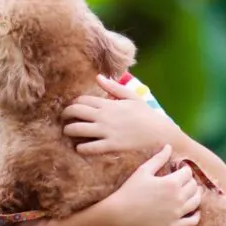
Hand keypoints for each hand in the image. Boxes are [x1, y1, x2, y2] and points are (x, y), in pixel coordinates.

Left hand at [62, 75, 179, 154]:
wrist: (161, 134)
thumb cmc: (147, 116)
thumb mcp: (132, 97)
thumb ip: (114, 87)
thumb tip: (98, 77)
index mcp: (109, 103)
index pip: (82, 99)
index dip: (73, 103)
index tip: (72, 108)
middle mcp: (104, 116)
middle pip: (75, 111)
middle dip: (65, 114)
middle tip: (64, 119)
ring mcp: (106, 131)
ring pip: (77, 129)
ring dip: (68, 130)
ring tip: (68, 133)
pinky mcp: (111, 145)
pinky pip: (89, 147)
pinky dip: (81, 148)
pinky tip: (79, 148)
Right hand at [107, 144, 201, 225]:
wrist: (120, 214)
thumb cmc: (130, 190)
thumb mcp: (143, 171)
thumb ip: (159, 158)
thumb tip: (169, 146)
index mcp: (172, 183)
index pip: (188, 173)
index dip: (184, 169)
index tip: (179, 169)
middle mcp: (178, 198)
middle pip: (194, 186)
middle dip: (190, 181)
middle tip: (183, 180)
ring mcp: (177, 213)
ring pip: (196, 202)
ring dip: (196, 195)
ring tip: (191, 192)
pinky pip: (192, 221)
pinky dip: (196, 215)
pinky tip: (195, 211)